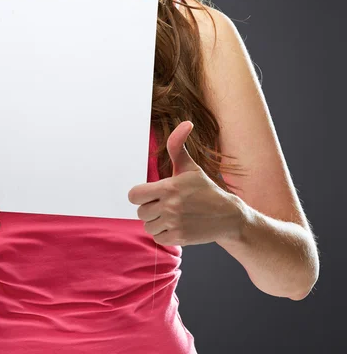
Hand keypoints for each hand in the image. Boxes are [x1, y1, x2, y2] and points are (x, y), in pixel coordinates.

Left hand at [128, 121, 242, 246]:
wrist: (227, 216)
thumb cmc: (205, 189)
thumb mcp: (190, 167)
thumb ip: (178, 146)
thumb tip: (186, 122)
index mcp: (169, 187)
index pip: (134, 195)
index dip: (139, 194)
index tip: (149, 193)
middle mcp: (170, 206)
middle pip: (140, 212)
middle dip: (150, 208)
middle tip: (165, 204)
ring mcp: (175, 223)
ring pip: (148, 225)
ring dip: (157, 221)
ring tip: (172, 214)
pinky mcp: (179, 238)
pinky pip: (157, 238)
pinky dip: (163, 233)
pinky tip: (176, 225)